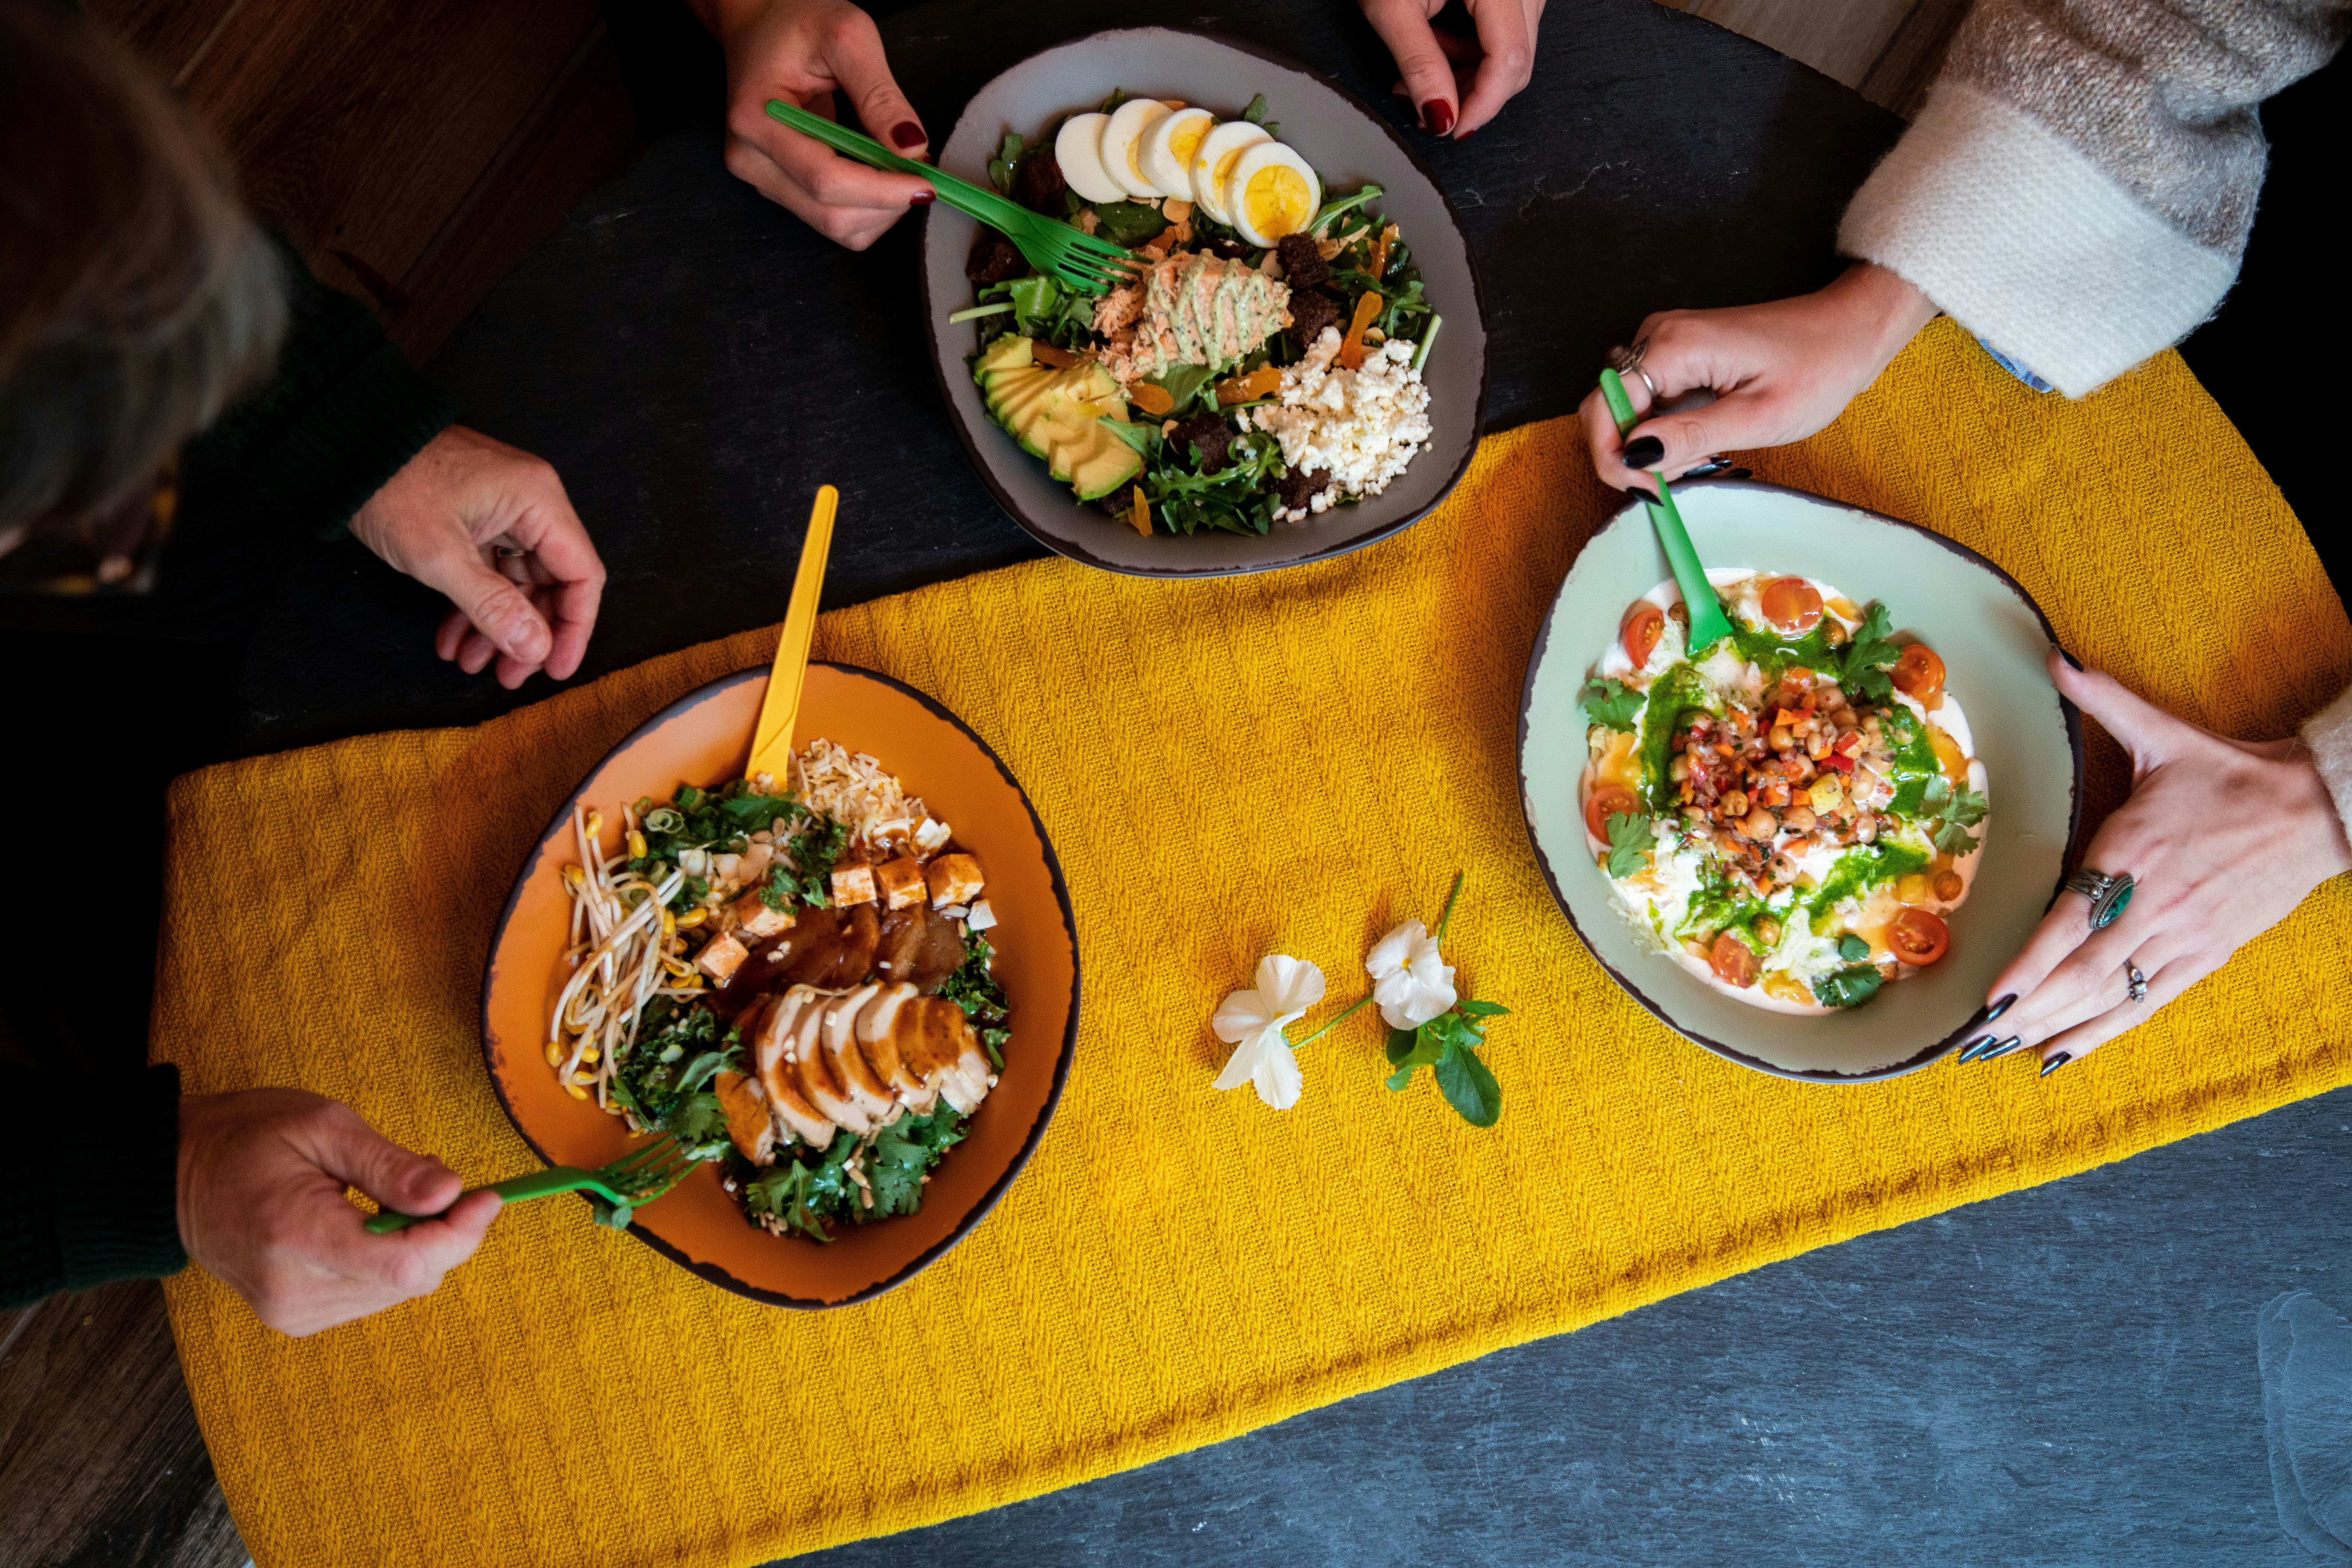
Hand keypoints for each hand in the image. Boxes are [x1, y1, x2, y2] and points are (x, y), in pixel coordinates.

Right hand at [176, 1089, 501, 1336]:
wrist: (174, 1177)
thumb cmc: (247, 1138)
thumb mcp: (323, 1127)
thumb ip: (390, 1166)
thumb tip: (452, 1191)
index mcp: (296, 1236)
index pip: (406, 1261)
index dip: (459, 1233)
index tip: (488, 1196)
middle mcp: (294, 1288)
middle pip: (409, 1279)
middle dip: (444, 1233)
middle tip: (442, 1185)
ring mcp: (292, 1311)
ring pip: (397, 1290)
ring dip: (416, 1245)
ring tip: (391, 1196)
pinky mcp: (295, 1318)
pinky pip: (372, 1294)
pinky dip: (388, 1260)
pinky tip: (368, 1224)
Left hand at [350, 425, 604, 690]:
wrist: (342, 448)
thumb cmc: (391, 485)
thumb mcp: (440, 556)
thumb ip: (493, 606)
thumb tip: (535, 649)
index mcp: (538, 500)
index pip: (580, 574)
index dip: (573, 628)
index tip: (555, 668)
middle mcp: (530, 503)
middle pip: (551, 583)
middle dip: (528, 634)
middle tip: (508, 675)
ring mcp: (503, 512)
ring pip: (517, 583)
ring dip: (496, 627)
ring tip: (471, 663)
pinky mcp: (477, 520)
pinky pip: (490, 572)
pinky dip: (475, 606)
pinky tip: (453, 638)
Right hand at [693, 0, 934, 248]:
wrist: (759, 22)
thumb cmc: (795, 20)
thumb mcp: (847, 36)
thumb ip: (879, 94)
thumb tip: (911, 147)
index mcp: (756, 119)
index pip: (826, 180)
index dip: (882, 190)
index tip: (926, 181)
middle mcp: (751, 158)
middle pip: (832, 215)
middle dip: (887, 203)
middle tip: (922, 174)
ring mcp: (762, 177)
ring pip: (835, 227)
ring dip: (880, 210)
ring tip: (900, 170)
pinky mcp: (779, 186)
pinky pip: (832, 219)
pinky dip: (867, 208)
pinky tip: (879, 176)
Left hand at [1361, 0, 1543, 136]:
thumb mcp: (1392, 8)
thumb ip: (1420, 64)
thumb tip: (1442, 116)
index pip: (1510, 58)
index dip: (1482, 103)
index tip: (1451, 129)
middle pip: (1518, 58)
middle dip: (1473, 93)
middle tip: (1427, 107)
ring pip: (1513, 48)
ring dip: (1469, 73)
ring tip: (1418, 72)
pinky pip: (1504, 31)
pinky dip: (1471, 50)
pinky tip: (1437, 45)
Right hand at [1578, 262, 1937, 494]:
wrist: (1851, 330)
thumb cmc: (1819, 367)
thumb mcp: (1758, 417)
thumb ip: (1691, 436)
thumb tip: (1634, 455)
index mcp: (1675, 347)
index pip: (1604, 408)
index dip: (1615, 457)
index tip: (1652, 489)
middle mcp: (1659, 336)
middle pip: (1609, 410)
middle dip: (1635, 455)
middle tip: (1687, 476)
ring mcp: (1667, 342)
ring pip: (1628, 410)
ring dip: (1655, 446)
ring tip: (1708, 455)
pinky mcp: (1680, 353)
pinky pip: (1651, 401)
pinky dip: (1668, 432)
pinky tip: (1707, 440)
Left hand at [1973, 652, 2351, 1073]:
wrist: (2314, 806)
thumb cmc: (2229, 774)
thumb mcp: (2165, 735)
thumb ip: (2104, 700)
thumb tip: (2056, 660)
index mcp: (2132, 852)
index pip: (2069, 922)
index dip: (2029, 966)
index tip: (1992, 998)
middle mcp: (2153, 903)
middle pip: (2081, 972)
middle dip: (2028, 1011)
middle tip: (1977, 1041)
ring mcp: (2182, 936)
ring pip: (2110, 996)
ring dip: (2056, 1028)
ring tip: (2005, 1054)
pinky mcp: (2207, 954)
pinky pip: (2147, 1003)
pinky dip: (2104, 1031)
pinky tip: (2065, 1053)